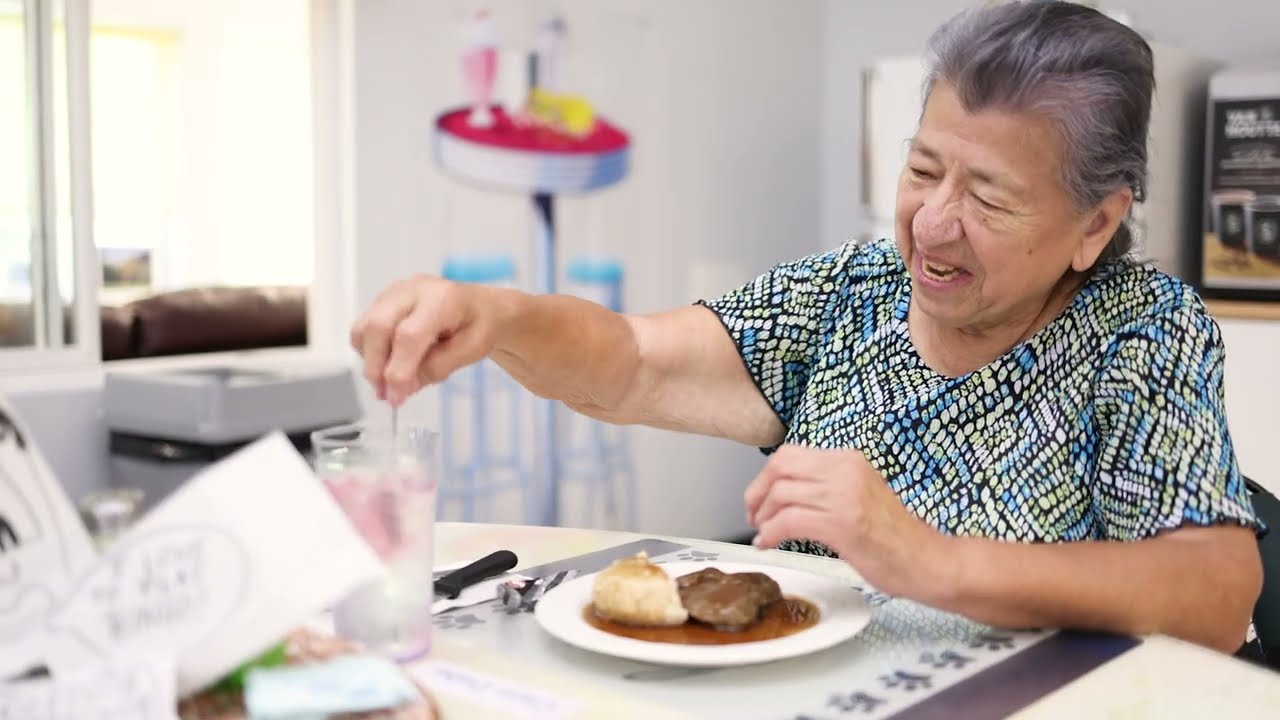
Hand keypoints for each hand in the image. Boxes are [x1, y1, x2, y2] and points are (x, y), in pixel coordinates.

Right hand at [350, 275, 509, 404]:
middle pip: (377, 327)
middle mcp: (413, 290)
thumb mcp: (472, 351)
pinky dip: (370, 353)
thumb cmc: (479, 324)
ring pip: (364, 328)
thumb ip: (437, 368)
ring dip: (370, 361)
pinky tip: (391, 364)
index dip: (399, 370)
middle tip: (387, 395)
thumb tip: (403, 387)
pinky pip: (364, 329)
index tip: (397, 397)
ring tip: (390, 383)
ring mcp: (394, 293)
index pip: (409, 335)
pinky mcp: (382, 301)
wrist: (478, 306)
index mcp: (442, 299)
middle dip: (376, 367)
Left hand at [745, 445, 946, 597]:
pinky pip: (789, 520)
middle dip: (757, 492)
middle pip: (780, 467)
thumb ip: (827, 488)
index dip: (766, 477)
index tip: (759, 498)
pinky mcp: (841, 524)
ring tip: (763, 533)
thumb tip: (784, 494)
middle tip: (753, 515)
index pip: (790, 455)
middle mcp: (845, 470)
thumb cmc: (896, 537)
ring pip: (781, 493)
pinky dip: (771, 533)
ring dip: (762, 517)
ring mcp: (843, 496)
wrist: (928, 561)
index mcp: (848, 460)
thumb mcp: (859, 496)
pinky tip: (769, 544)